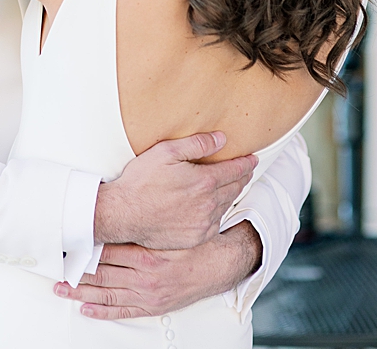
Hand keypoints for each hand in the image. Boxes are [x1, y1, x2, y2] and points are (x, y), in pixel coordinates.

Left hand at [53, 222, 262, 321]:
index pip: (108, 249)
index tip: (67, 242)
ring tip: (60, 288)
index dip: (86, 246)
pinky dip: (102, 310)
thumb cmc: (194, 241)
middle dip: (77, 270)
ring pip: (107, 293)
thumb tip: (130, 202)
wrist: (216, 265)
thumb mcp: (176, 223)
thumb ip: (153, 215)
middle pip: (102, 272)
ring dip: (81, 292)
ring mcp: (146, 294)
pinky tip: (85, 309)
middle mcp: (144, 276)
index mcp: (148, 253)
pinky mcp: (151, 306)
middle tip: (55, 266)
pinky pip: (122, 310)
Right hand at [93, 132, 256, 250]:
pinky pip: (215, 224)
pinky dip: (220, 213)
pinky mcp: (193, 239)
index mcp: (204, 182)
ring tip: (235, 185)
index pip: (235, 170)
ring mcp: (201, 225)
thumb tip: (222, 138)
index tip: (253, 158)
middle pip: (234, 188)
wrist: (123, 215)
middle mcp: (207, 205)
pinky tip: (217, 208)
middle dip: (242, 177)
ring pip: (226, 206)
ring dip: (233, 194)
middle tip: (247, 169)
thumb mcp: (167, 152)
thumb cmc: (142, 180)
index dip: (246, 163)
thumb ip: (197, 144)